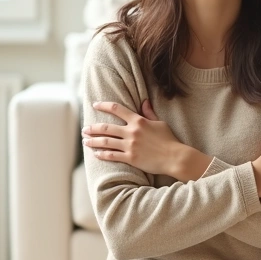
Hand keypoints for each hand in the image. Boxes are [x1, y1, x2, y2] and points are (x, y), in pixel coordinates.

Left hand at [84, 100, 201, 177]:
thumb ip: (149, 113)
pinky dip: (102, 154)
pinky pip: (112, 156)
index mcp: (138, 121)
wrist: (175, 157)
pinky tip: (95, 154)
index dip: (104, 106)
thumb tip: (144, 101)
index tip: (95, 105)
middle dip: (93, 127)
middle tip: (85, 129)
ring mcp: (130, 145)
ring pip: (106, 142)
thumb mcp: (160, 123)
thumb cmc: (169, 140)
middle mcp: (132, 132)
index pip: (117, 109)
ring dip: (93, 141)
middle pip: (106, 127)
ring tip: (85, 141)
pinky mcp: (131, 158)